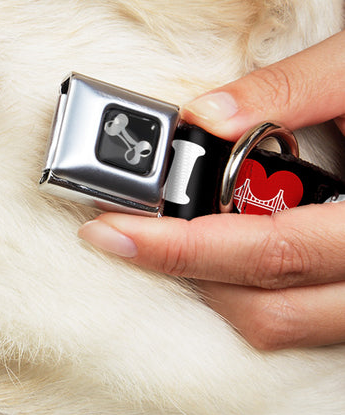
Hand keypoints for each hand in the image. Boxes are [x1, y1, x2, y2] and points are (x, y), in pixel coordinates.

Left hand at [79, 30, 344, 349]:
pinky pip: (301, 317)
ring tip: (167, 235)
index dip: (181, 248)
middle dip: (183, 271)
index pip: (270, 252)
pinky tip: (222, 243)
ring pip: (284, 324)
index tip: (112, 231)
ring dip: (214, 285)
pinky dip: (249, 287)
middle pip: (268, 308)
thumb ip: (288, 90)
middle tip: (123, 231)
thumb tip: (204, 115)